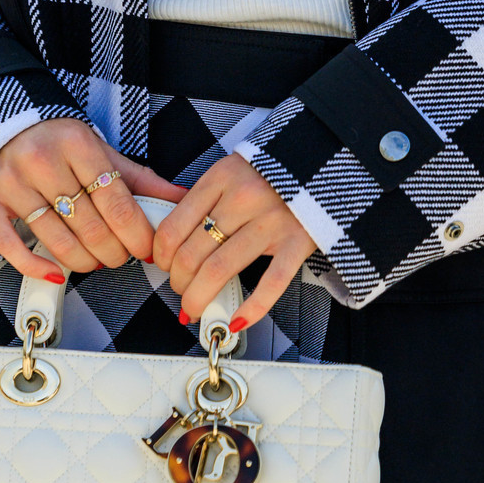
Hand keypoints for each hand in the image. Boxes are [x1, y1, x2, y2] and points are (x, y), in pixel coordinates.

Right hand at [0, 118, 185, 283]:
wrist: (2, 119)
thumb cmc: (57, 140)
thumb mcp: (98, 149)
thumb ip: (138, 178)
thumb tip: (181, 199)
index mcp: (75, 142)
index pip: (115, 200)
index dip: (136, 233)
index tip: (147, 249)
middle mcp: (40, 159)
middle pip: (89, 225)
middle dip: (114, 251)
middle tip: (122, 256)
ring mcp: (10, 180)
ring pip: (56, 240)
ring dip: (84, 261)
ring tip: (96, 260)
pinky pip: (10, 245)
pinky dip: (35, 266)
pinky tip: (56, 273)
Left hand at [152, 153, 316, 330]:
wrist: (322, 162)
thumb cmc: (270, 172)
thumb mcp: (231, 170)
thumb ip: (205, 199)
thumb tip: (172, 241)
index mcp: (221, 178)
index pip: (175, 227)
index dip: (161, 255)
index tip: (162, 265)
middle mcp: (243, 198)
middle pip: (193, 252)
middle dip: (178, 281)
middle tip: (179, 289)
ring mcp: (272, 221)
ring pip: (220, 270)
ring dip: (199, 296)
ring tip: (194, 307)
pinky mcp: (298, 241)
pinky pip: (271, 282)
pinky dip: (252, 308)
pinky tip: (236, 320)